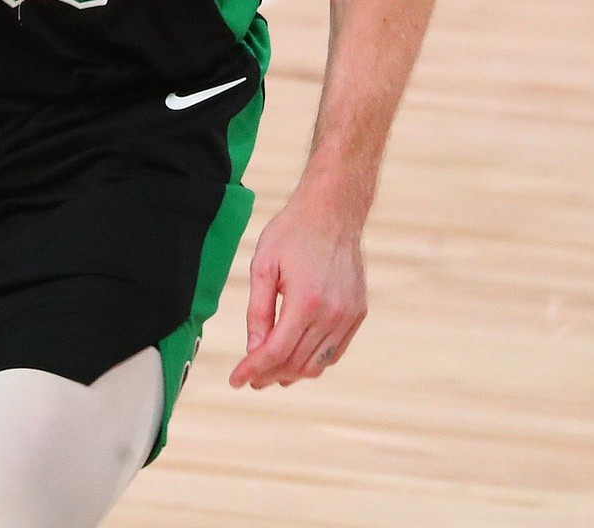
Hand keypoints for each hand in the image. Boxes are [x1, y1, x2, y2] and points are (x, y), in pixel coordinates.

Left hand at [229, 194, 366, 388]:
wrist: (333, 212)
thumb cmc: (293, 233)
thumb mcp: (263, 266)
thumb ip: (257, 312)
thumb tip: (253, 349)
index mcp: (306, 301)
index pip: (276, 351)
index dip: (253, 369)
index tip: (235, 380)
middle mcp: (332, 314)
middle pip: (296, 363)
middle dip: (269, 374)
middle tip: (250, 377)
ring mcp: (349, 316)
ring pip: (317, 364)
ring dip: (291, 373)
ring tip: (269, 371)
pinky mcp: (358, 313)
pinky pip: (334, 352)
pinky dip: (313, 361)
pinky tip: (295, 357)